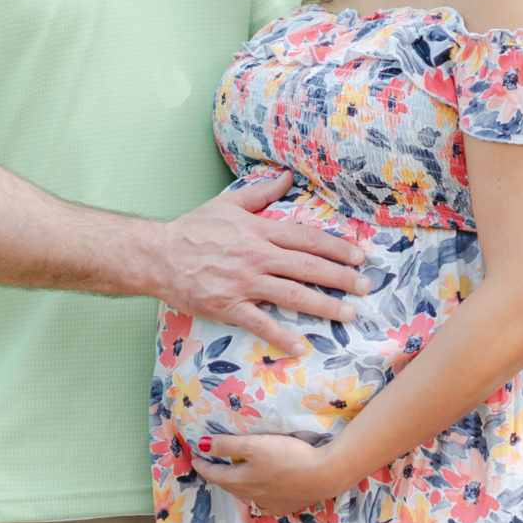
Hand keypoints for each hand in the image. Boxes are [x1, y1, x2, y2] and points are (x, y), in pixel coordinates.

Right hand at [143, 172, 367, 357]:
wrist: (156, 255)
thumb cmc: (193, 229)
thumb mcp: (228, 204)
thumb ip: (261, 193)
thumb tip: (287, 176)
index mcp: (258, 231)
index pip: (306, 238)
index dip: (336, 247)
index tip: (358, 256)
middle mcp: (255, 256)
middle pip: (307, 266)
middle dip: (340, 277)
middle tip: (365, 286)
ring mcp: (242, 283)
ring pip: (291, 294)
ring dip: (323, 304)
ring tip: (347, 313)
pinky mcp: (227, 306)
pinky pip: (259, 323)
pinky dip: (281, 335)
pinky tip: (302, 345)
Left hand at [191, 429, 351, 515]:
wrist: (323, 475)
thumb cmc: (288, 456)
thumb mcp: (254, 444)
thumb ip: (226, 445)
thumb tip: (201, 445)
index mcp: (240, 481)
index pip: (214, 474)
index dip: (202, 465)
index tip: (194, 457)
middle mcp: (251, 497)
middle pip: (229, 486)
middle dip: (218, 475)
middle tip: (212, 465)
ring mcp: (269, 504)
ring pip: (246, 495)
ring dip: (236, 486)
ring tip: (234, 476)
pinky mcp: (285, 506)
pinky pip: (263, 503)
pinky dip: (256, 495)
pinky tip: (261, 491)